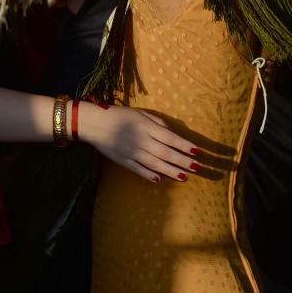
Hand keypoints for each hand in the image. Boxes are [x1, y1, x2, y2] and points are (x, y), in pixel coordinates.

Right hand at [78, 102, 198, 182]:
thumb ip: (157, 122)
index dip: (184, 145)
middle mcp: (141, 140)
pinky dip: (149, 175)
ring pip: (155, 164)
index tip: (196, 151)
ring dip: (170, 171)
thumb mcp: (140, 113)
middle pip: (165, 153)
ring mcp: (131, 152)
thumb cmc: (120, 115)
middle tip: (197, 167)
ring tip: (184, 177)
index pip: (170, 138)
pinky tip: (160, 180)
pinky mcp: (122, 161)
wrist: (94, 123)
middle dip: (182, 161)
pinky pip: (138, 170)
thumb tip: (171, 132)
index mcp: (146, 126)